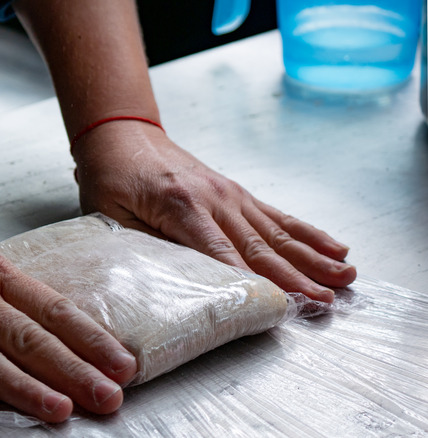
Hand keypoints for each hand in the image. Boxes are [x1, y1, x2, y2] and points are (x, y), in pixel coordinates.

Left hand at [71, 121, 356, 302]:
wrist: (122, 133)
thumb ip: (143, 246)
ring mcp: (230, 193)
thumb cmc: (111, 177)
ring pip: (276, 232)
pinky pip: (276, 215)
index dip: (249, 282)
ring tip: (344, 277)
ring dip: (311, 257)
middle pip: (258, 246)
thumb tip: (173, 280)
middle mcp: (214, 198)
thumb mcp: (111, 216)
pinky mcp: (236, 192)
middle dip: (295, 276)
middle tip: (324, 301)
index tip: (277, 305)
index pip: (219, 254)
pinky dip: (306, 232)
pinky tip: (332, 246)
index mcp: (180, 206)